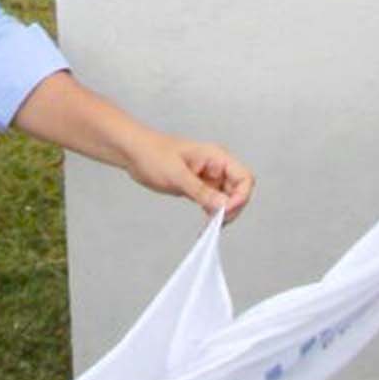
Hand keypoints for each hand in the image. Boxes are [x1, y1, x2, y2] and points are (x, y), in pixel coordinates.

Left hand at [125, 131, 255, 219]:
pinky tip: (204, 224)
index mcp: (216, 157)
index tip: (226, 210)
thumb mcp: (177, 174)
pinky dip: (212, 214)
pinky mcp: (198, 187)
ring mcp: (208, 178)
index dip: (241, 196)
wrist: (133, 153)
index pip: (244, 178)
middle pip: (238, 191)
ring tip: (208, 226)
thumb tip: (223, 205)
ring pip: (227, 200)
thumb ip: (201, 191)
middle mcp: (216, 167)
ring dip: (222, 214)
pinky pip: (213, 203)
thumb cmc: (152, 153)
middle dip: (231, 209)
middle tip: (216, 222)